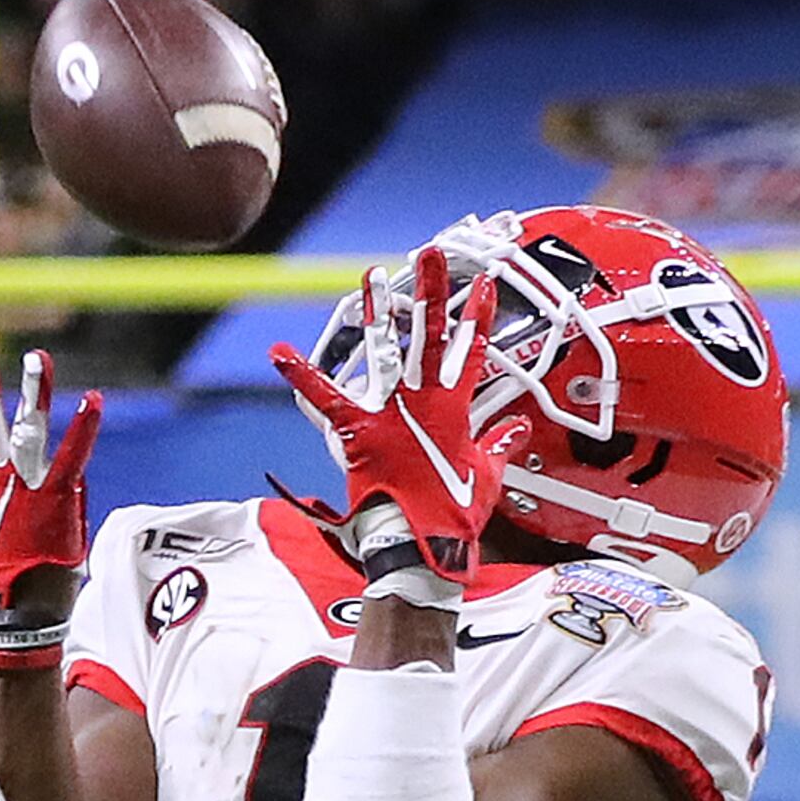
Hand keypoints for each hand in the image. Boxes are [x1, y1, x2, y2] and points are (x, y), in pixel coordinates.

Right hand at [0, 330, 98, 669]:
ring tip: (40, 356)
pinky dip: (82, 431)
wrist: (19, 612)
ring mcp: (22, 486)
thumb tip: (45, 474)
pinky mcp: (52, 499)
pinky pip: (71, 457)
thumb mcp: (3, 524)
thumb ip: (21, 490)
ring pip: (23, 428)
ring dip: (33, 392)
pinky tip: (94, 401)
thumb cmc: (13, 573)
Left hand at [271, 241, 507, 594]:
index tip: (485, 283)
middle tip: (432, 254)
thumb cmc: (451, 516)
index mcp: (455, 408)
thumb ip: (501, 445)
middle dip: (433, 291)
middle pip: (431, 334)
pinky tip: (279, 352)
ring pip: (385, 351)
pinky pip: (325, 398)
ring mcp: (390, 413)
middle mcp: (423, 401)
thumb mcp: (487, 475)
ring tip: (373, 276)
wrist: (421, 546)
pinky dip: (301, 376)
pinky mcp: (359, 432)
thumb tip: (519, 429)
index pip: (471, 350)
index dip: (479, 316)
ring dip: (379, 312)